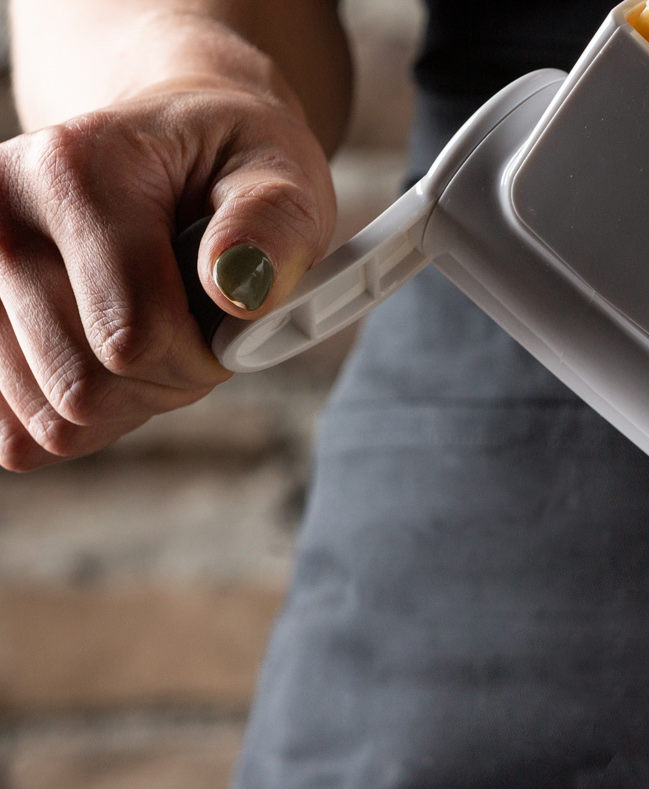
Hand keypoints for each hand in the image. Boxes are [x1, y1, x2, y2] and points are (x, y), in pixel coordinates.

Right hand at [0, 83, 335, 470]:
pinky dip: (82, 420)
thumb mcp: (280, 176)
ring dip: (125, 402)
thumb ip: (272, 226)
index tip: (228, 323)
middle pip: (82, 388)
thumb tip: (239, 288)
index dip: (201, 360)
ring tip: (152, 334)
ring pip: (50, 421)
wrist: (163, 150)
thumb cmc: (227, 169)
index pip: (132, 337)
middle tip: (193, 331)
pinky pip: (17, 435)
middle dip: (164, 384)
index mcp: (69, 172)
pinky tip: (108, 360)